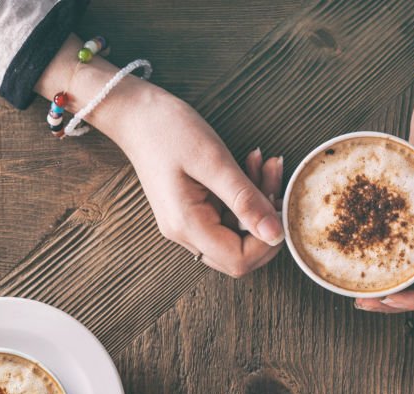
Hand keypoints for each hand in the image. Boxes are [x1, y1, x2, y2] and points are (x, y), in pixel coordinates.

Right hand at [36, 36, 283, 277]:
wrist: (134, 114)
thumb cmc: (167, 130)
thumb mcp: (212, 161)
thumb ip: (245, 200)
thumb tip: (275, 234)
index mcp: (187, 225)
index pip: (239, 260)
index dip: (267, 242)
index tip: (279, 205)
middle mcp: (184, 233)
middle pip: (239, 253)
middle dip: (265, 220)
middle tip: (273, 177)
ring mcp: (186, 224)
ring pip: (236, 233)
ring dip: (257, 202)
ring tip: (264, 164)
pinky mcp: (191, 211)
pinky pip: (227, 216)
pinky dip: (244, 195)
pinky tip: (251, 166)